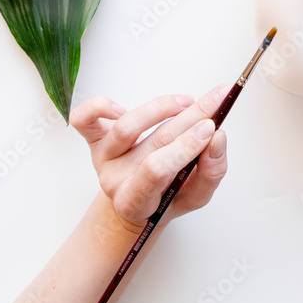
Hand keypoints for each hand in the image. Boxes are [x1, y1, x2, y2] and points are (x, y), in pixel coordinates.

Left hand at [70, 85, 230, 233]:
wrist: (138, 201)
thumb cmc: (167, 197)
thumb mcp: (195, 196)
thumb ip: (211, 172)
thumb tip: (218, 138)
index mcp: (135, 202)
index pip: (157, 170)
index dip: (184, 147)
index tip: (212, 127)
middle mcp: (114, 179)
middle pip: (152, 143)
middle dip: (190, 118)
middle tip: (218, 100)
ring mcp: (102, 158)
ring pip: (126, 126)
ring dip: (161, 108)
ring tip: (188, 101)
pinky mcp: (93, 139)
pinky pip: (84, 120)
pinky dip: (98, 107)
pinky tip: (122, 107)